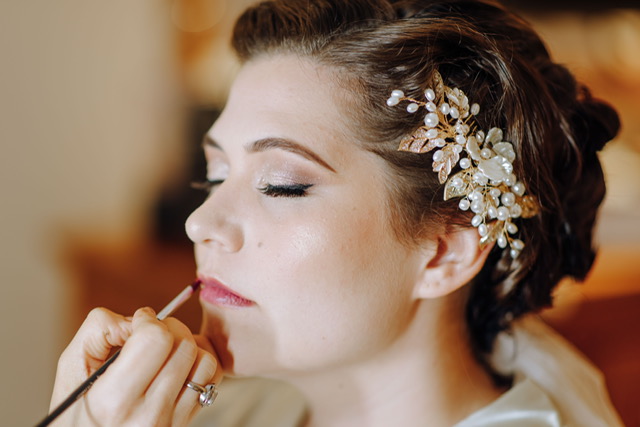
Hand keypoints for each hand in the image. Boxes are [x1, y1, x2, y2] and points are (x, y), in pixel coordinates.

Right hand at [49, 307, 219, 425]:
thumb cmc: (75, 411)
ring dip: (188, 344)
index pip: (156, 340)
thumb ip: (99, 330)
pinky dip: (200, 362)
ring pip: (204, 360)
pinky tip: (179, 363)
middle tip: (149, 333)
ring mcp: (171, 422)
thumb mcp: (71, 369)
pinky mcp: (185, 424)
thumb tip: (137, 318)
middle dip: (168, 327)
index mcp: (114, 400)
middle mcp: (148, 414)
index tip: (137, 322)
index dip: (148, 320)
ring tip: (165, 349)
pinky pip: (212, 380)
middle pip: (183, 346)